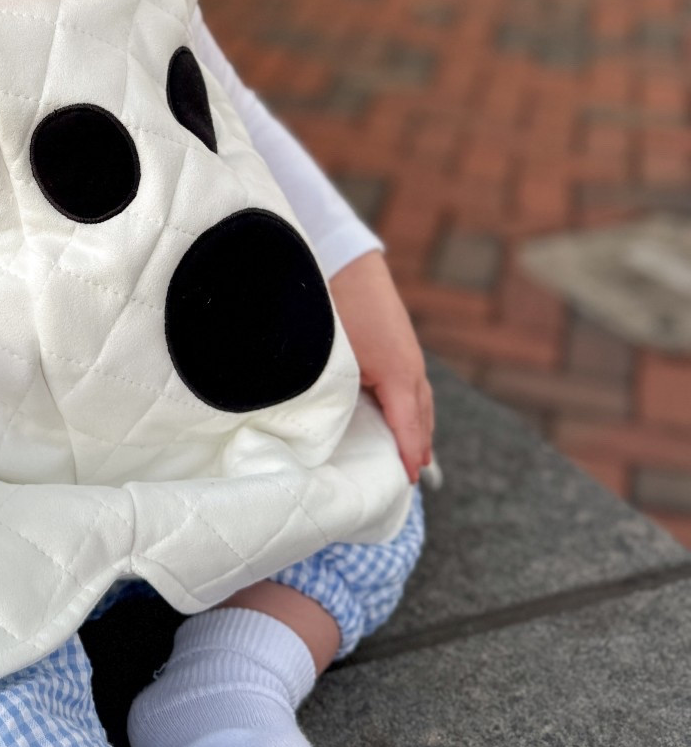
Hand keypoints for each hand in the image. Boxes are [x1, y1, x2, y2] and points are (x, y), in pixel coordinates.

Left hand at [329, 250, 432, 483]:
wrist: (349, 265)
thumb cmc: (339, 310)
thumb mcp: (335, 359)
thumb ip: (335, 392)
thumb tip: (326, 421)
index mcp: (399, 376)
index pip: (407, 427)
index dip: (406, 455)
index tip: (407, 481)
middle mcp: (411, 368)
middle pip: (421, 417)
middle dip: (418, 446)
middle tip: (414, 477)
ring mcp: (410, 355)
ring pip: (422, 401)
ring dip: (421, 428)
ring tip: (418, 453)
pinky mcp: (402, 345)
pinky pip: (416, 386)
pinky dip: (416, 407)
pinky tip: (408, 412)